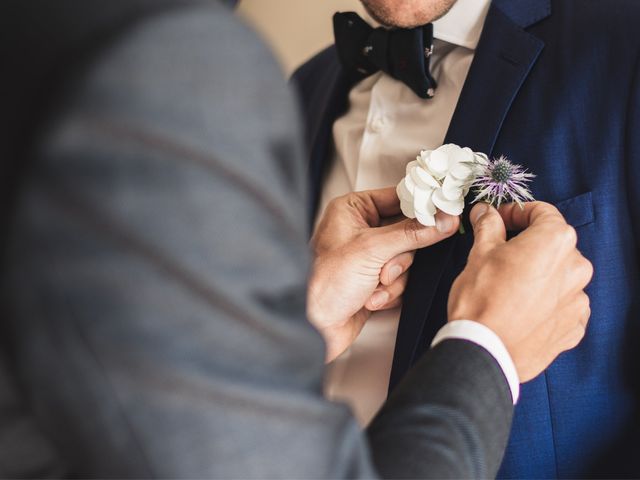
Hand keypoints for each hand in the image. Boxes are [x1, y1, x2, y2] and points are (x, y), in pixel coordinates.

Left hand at [308, 187, 458, 361]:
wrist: (316, 327)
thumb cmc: (325, 283)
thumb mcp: (373, 250)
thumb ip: (413, 234)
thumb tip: (443, 220)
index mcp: (352, 210)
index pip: (397, 198)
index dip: (420, 209)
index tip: (443, 215)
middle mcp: (359, 230)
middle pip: (407, 233)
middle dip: (399, 258)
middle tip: (385, 269)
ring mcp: (367, 257)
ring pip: (405, 260)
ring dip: (393, 280)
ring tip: (373, 288)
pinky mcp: (373, 280)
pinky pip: (400, 280)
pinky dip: (389, 293)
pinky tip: (369, 300)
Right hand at [448, 202, 592, 381]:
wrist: (484, 350)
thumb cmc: (481, 300)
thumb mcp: (479, 253)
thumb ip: (489, 226)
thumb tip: (487, 213)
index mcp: (555, 241)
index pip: (542, 212)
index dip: (516, 212)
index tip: (499, 220)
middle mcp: (576, 267)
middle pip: (553, 244)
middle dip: (528, 245)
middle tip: (500, 254)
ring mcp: (578, 299)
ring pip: (559, 275)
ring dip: (539, 274)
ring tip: (510, 286)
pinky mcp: (574, 326)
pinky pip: (563, 304)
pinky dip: (546, 301)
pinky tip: (521, 308)